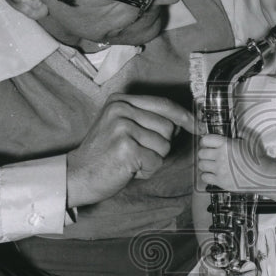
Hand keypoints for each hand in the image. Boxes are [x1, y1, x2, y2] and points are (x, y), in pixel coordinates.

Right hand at [67, 94, 194, 206]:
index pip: (163, 105)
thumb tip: (182, 123)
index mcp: (120, 101)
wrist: (78, 175)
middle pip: (168, 127)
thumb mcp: (121, 127)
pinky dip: (147, 170)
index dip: (183, 116)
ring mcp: (122, 127)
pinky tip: (129, 169)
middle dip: (160, 146)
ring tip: (132, 161)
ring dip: (153, 159)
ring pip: (164, 145)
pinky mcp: (126, 147)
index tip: (196, 125)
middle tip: (138, 153)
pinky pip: (156, 161)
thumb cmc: (103, 155)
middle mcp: (120, 110)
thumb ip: (146, 120)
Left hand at [197, 134, 253, 191]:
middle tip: (208, 155)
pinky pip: (205, 177)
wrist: (262, 176)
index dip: (205, 141)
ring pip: (201, 165)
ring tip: (210, 164)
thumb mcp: (250, 140)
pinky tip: (212, 174)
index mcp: (226, 144)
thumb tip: (236, 132)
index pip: (205, 140)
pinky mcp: (220, 181)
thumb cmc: (257, 159)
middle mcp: (221, 156)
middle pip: (201, 153)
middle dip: (204, 153)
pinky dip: (207, 175)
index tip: (206, 143)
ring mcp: (220, 170)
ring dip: (205, 164)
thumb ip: (241, 134)